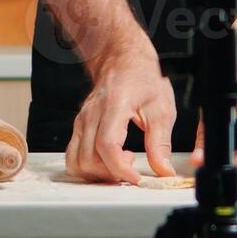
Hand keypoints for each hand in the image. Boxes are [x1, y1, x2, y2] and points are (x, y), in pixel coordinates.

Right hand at [65, 41, 176, 184]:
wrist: (123, 59)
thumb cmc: (143, 78)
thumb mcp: (161, 108)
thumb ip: (160, 142)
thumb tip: (163, 170)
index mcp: (114, 105)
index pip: (107, 145)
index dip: (119, 168)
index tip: (134, 178)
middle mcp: (92, 113)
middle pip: (88, 158)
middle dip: (110, 173)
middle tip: (132, 164)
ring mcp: (82, 120)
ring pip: (76, 160)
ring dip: (97, 172)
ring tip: (120, 161)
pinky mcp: (79, 126)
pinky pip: (73, 155)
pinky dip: (88, 166)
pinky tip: (108, 159)